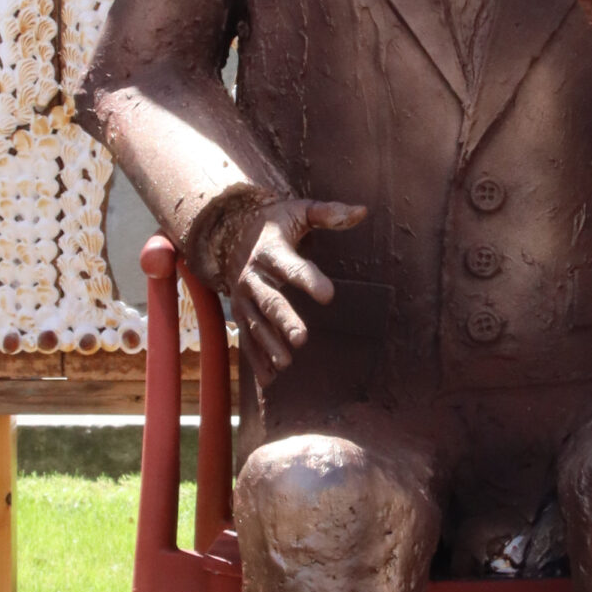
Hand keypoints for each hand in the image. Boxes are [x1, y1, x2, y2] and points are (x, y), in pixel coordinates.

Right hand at [222, 195, 366, 383]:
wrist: (230, 232)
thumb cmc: (275, 224)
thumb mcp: (298, 212)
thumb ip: (328, 214)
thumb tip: (362, 212)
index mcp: (271, 251)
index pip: (292, 267)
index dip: (310, 280)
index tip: (329, 294)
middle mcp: (253, 276)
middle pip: (270, 301)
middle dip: (284, 320)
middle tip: (302, 339)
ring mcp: (243, 297)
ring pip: (256, 324)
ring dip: (269, 345)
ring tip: (286, 364)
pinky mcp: (240, 313)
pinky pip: (246, 338)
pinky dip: (256, 359)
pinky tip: (269, 379)